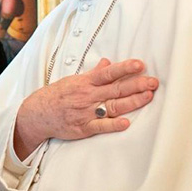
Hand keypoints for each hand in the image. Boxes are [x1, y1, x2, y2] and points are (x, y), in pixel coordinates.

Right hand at [13, 58, 156, 157]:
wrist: (37, 113)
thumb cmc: (57, 96)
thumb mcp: (73, 80)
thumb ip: (93, 73)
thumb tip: (108, 62)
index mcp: (86, 82)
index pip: (108, 73)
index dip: (124, 68)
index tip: (140, 65)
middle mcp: (87, 96)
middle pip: (116, 89)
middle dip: (136, 85)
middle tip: (153, 82)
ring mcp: (86, 112)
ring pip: (112, 106)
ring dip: (131, 102)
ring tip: (147, 96)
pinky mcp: (83, 128)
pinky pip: (100, 126)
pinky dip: (112, 125)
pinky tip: (126, 123)